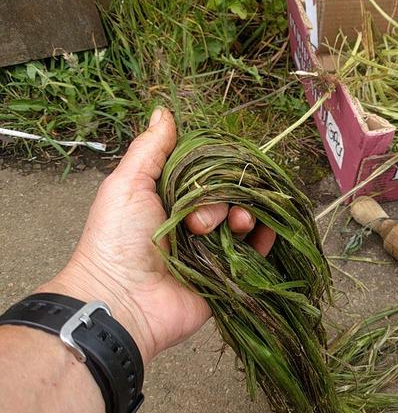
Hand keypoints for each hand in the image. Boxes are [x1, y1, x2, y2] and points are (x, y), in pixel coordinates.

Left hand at [36, 108, 274, 363]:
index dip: (217, 169)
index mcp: (171, 199)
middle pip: (230, 196)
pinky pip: (256, 254)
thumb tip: (164, 111)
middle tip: (201, 221)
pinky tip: (262, 233)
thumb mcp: (127, 185)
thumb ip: (150, 149)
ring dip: (246, 217)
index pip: (208, 174)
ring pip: (245, 221)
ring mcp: (213, 251)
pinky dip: (264, 240)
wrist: (120, 301)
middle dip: (225, 199)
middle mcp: (194, 223)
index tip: (220, 170)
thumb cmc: (116, 240)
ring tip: (235, 226)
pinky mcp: (227, 278)